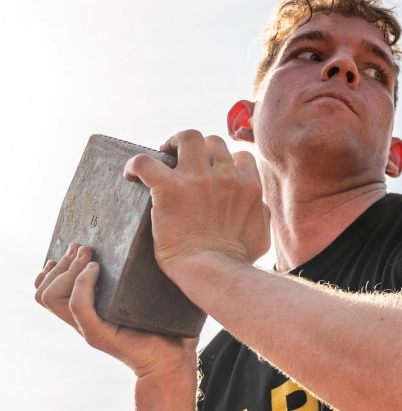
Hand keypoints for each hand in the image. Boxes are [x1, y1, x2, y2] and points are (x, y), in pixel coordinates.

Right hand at [35, 244, 197, 379]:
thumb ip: (134, 278)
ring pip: (52, 297)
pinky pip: (78, 306)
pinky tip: (96, 269)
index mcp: (87, 312)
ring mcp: (88, 328)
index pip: (47, 291)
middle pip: (44, 291)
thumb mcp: (144, 298)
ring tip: (88, 257)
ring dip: (67, 270)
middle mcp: (82, 320)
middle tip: (83, 248)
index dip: (52, 269)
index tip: (74, 249)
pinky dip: (82, 283)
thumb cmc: (166, 329)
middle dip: (61, 263)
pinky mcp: (100, 335)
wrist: (174, 362)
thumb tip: (143, 241)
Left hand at [123, 130, 270, 286]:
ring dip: (173, 144)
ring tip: (163, 155)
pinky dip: (135, 165)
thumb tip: (259, 205)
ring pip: (186, 138)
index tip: (214, 173)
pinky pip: (145, 162)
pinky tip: (131, 175)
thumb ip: (261, 213)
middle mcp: (224, 176)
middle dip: (200, 148)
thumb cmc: (237, 261)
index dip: (226, 162)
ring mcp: (196, 179)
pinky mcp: (169, 189)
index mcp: (248, 185)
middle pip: (213, 142)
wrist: (214, 272)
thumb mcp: (261, 235)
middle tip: (185, 161)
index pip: (240, 157)